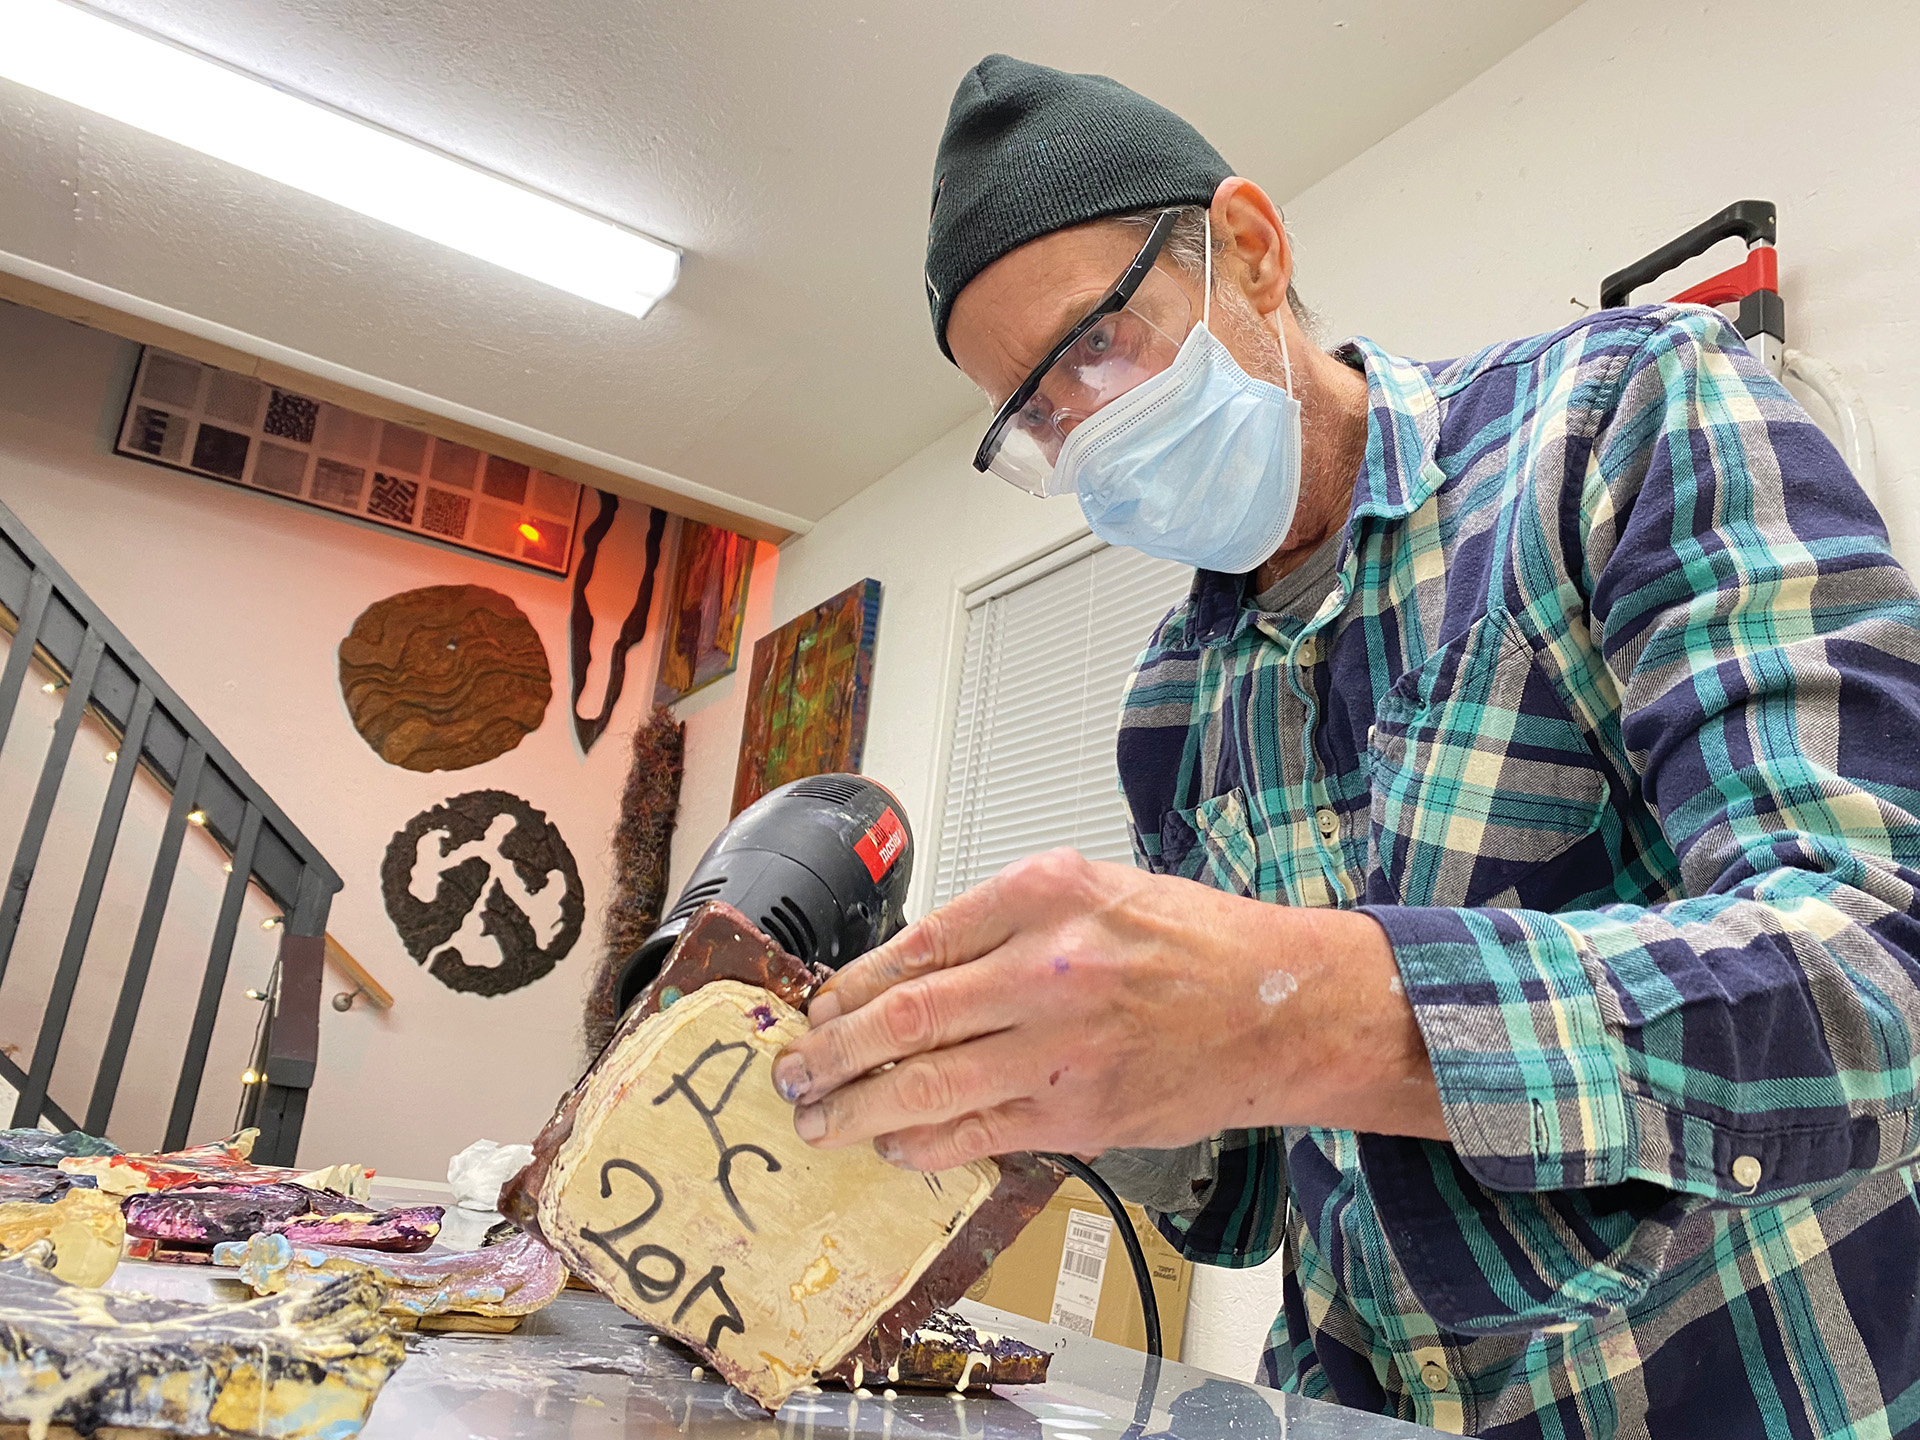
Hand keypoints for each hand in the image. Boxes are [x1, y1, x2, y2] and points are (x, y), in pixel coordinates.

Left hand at [769, 848, 1442, 1169]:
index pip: (918, 943)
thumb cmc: (1193, 944)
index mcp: (1046, 895)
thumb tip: (912, 973)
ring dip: (859, 1107)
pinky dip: (924, 1143)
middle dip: (834, 1050)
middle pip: (908, 1015)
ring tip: (820, 1118)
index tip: (821, 1005)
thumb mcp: (1096, 889)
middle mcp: (1048, 966)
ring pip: (929, 1083)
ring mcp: (1062, 1046)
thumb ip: (1005, 922)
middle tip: (795, 1070)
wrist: (1281, 1006)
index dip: (853, 984)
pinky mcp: (1080, 1113)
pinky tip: (893, 1143)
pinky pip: (979, 1133)